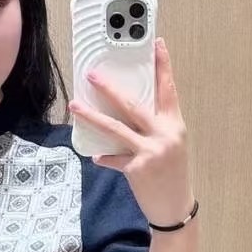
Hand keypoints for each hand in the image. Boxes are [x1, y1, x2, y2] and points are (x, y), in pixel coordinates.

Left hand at [67, 36, 193, 224]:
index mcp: (174, 125)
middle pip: (133, 105)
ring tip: (75, 104)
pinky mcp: (137, 169)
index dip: (163, 66)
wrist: (176, 208)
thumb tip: (127, 110)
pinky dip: (104, 157)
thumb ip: (155, 127)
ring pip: (116, 128)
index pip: (168, 90)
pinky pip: (113, 159)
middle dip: (110, 88)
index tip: (158, 44)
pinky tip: (96, 156)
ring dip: (92, 116)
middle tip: (92, 74)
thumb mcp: (171, 145)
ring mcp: (150, 152)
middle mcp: (164, 135)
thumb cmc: (173, 174)